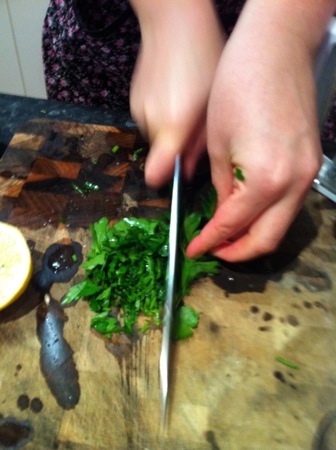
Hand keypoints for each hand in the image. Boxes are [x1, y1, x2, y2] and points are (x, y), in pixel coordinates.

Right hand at [130, 1, 224, 186]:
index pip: (157, 172)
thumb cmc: (204, 56)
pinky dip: (161, 115)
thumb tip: (192, 169)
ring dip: (170, 130)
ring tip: (186, 103)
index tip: (177, 178)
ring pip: (156, 136)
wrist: (173, 21)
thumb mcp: (214, 104)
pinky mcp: (133, 100)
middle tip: (196, 126)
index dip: (166, 180)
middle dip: (178, 148)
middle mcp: (151, 121)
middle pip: (162, 154)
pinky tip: (173, 93)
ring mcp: (139, 110)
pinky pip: (149, 119)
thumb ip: (202, 143)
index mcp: (174, 124)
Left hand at [186, 11, 322, 261]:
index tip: (195, 250)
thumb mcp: (218, 145)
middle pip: (267, 239)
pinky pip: (289, 203)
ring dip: (253, 235)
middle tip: (213, 251)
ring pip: (281, 224)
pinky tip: (248, 210)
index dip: (210, 242)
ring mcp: (307, 173)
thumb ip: (223, 188)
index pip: (232, 226)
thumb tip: (224, 213)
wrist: (274, 50)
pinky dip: (267, 215)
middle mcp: (294, 183)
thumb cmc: (239, 86)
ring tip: (227, 235)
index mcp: (266, 180)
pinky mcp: (310, 162)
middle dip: (237, 252)